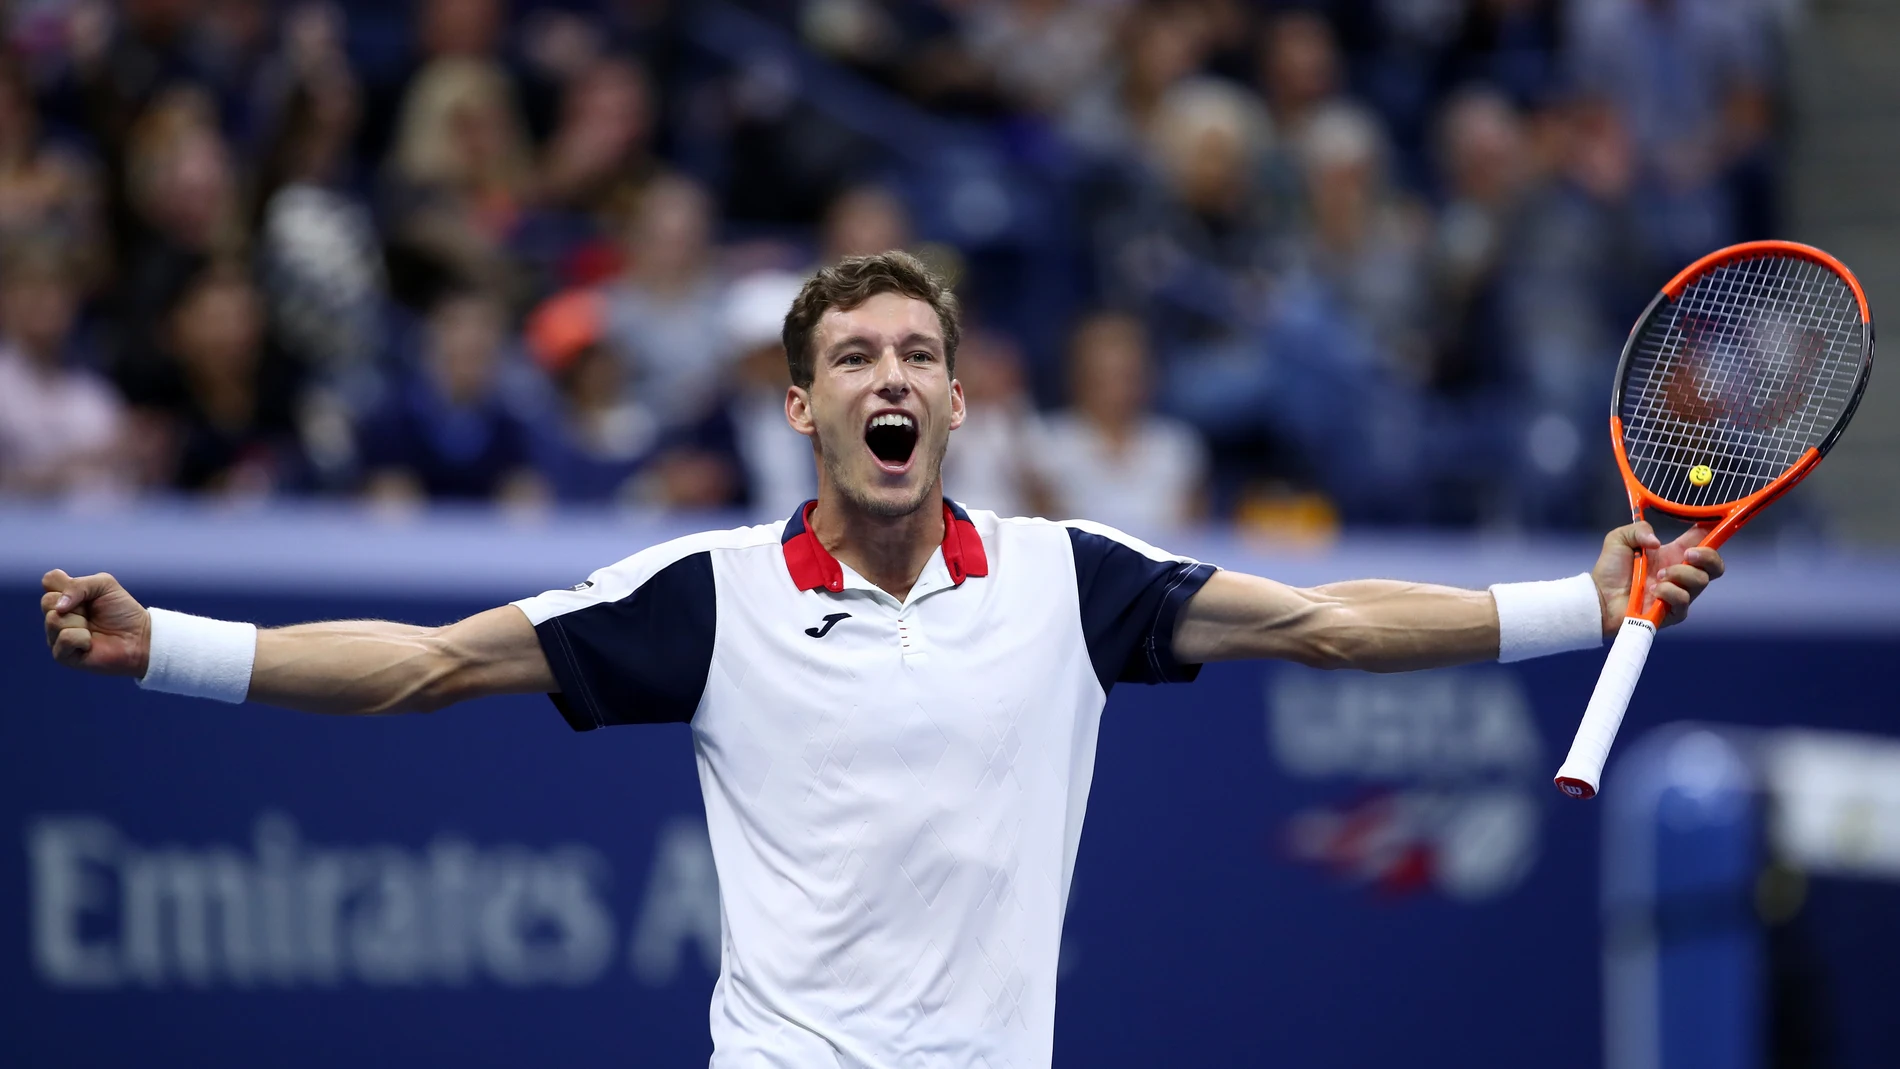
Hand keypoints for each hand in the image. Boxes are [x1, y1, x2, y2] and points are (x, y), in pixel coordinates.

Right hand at [41, 570, 150, 676]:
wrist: (139, 637)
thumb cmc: (122, 611)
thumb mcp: (105, 585)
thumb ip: (78, 585)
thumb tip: (58, 607)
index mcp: (64, 596)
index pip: (49, 580)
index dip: (68, 584)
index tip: (88, 593)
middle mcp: (56, 615)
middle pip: (47, 601)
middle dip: (77, 604)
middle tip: (92, 613)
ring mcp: (56, 635)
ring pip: (54, 619)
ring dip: (80, 621)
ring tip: (92, 628)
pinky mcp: (61, 654)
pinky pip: (64, 638)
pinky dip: (82, 638)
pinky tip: (90, 642)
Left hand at [1590, 522, 1725, 634]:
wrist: (1599, 597)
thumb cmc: (1610, 570)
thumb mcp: (1620, 539)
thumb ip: (1639, 529)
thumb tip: (1657, 541)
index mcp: (1674, 554)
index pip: (1704, 541)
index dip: (1715, 531)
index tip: (1717, 523)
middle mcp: (1681, 573)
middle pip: (1716, 565)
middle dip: (1708, 556)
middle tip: (1687, 555)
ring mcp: (1680, 593)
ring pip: (1701, 581)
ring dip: (1679, 574)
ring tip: (1657, 575)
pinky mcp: (1674, 612)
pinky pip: (1684, 600)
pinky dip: (1669, 592)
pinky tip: (1653, 591)